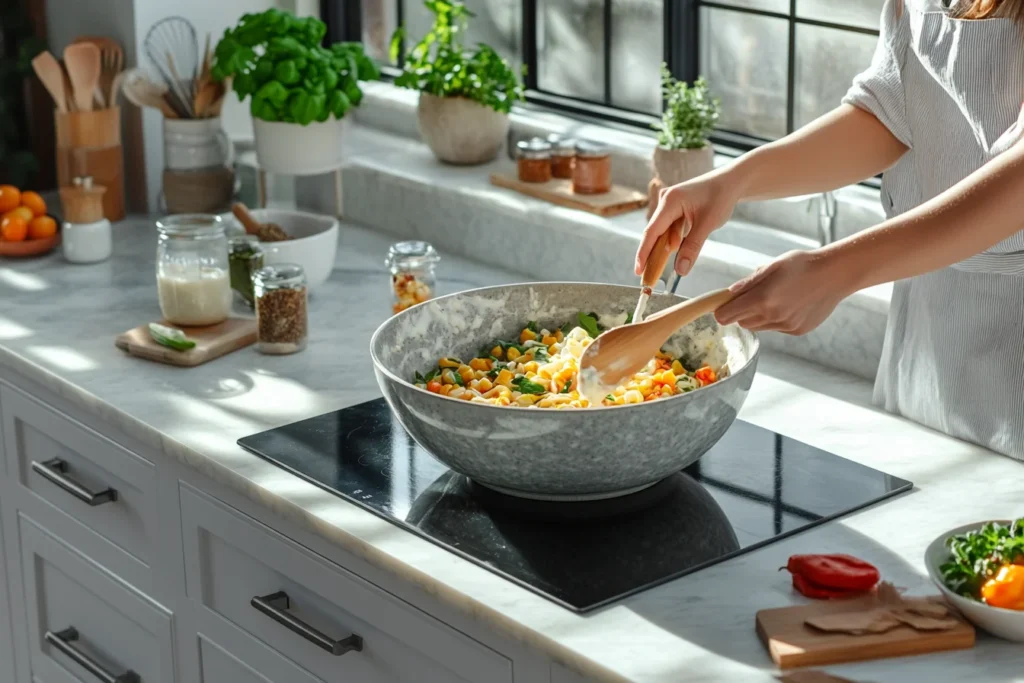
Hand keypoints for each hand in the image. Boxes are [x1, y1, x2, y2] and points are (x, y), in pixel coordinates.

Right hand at [635, 172, 738, 276]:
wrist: (731, 182)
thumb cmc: (721, 198)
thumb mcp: (707, 225)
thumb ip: (692, 248)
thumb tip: (681, 271)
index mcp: (670, 201)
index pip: (651, 231)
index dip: (643, 253)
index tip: (638, 271)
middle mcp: (665, 200)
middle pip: (654, 233)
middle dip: (652, 254)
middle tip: (648, 276)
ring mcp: (668, 203)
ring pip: (662, 232)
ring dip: (665, 248)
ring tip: (660, 266)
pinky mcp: (674, 208)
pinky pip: (669, 228)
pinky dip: (673, 241)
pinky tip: (677, 249)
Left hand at [714, 249, 850, 334]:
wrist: (835, 274)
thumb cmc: (803, 264)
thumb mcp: (773, 266)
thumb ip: (749, 282)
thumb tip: (729, 293)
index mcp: (762, 299)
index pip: (726, 316)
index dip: (721, 310)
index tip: (722, 304)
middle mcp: (773, 316)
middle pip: (741, 323)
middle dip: (740, 312)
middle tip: (751, 295)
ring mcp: (786, 326)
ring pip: (758, 326)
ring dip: (758, 316)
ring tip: (774, 296)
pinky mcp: (796, 330)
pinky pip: (776, 328)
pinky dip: (776, 319)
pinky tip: (789, 303)